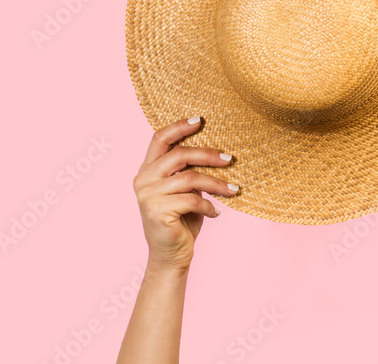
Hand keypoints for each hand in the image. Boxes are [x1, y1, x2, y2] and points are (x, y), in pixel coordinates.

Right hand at [133, 116, 237, 270]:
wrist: (170, 257)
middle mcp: (143, 180)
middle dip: (208, 155)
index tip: (200, 120)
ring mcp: (148, 195)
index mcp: (147, 170)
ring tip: (234, 190)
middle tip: (230, 158)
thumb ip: (188, 172)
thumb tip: (215, 152)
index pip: (159, 139)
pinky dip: (209, 206)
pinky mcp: (158, 211)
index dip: (179, 126)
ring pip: (191, 178)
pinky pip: (192, 199)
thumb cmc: (181, 221)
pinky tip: (216, 213)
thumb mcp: (184, 191)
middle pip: (180, 155)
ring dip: (217, 184)